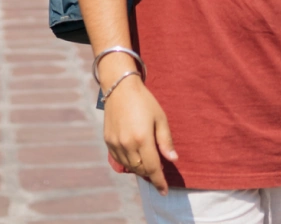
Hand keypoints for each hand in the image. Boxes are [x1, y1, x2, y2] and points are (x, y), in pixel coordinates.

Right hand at [102, 75, 178, 193]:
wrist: (120, 88)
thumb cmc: (144, 102)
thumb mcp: (160, 118)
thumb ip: (166, 141)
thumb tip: (172, 160)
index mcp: (143, 139)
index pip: (153, 168)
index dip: (159, 181)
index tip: (164, 192)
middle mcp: (127, 144)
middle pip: (141, 170)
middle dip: (151, 174)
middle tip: (159, 172)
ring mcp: (116, 144)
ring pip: (129, 167)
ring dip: (140, 169)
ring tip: (147, 163)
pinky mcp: (108, 141)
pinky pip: (119, 160)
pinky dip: (128, 163)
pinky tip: (135, 157)